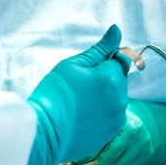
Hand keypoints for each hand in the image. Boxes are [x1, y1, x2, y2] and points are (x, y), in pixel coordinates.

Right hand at [25, 25, 128, 164]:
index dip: (104, 58)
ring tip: (78, 99)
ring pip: (115, 97)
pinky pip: (110, 114)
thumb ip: (99, 49)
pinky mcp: (110, 133)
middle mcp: (120, 100)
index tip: (87, 66)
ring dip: (103, 94)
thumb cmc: (56, 92)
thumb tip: (116, 30)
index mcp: (111, 79)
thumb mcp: (74, 63)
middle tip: (78, 82)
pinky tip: (80, 112)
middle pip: (119, 78)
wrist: (45, 130)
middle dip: (103, 76)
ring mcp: (116, 119)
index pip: (120, 58)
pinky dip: (100, 110)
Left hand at [77, 99, 165, 164]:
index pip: (97, 140)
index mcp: (117, 116)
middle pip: (105, 158)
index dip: (82, 152)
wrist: (138, 120)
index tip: (69, 154)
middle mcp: (133, 128)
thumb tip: (63, 150)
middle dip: (88, 164)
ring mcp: (142, 143)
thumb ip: (87, 128)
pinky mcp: (146, 154)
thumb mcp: (100, 116)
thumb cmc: (109, 118)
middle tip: (77, 163)